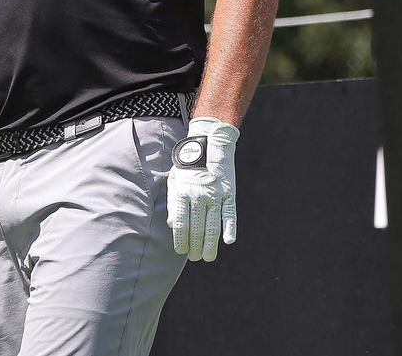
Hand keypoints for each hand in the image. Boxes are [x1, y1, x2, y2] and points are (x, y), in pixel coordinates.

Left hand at [168, 116, 239, 261]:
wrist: (211, 143)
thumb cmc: (188, 164)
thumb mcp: (175, 179)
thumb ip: (173, 202)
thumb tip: (171, 224)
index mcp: (183, 193)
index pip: (181, 224)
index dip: (181, 240)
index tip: (181, 251)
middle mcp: (199, 196)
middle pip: (196, 228)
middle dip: (194, 246)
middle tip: (195, 258)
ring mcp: (216, 195)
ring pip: (213, 226)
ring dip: (210, 244)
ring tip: (208, 257)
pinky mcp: (229, 193)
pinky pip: (230, 214)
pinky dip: (230, 228)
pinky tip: (228, 241)